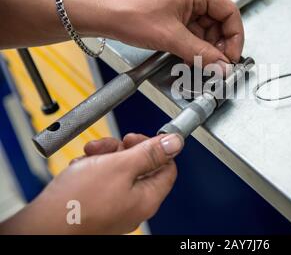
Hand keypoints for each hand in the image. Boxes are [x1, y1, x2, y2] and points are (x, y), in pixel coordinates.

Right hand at [0, 133, 182, 234]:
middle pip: (140, 167)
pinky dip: (91, 170)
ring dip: (104, 157)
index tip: (136, 138)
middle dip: (122, 150)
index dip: (154, 148)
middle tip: (108, 146)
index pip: (166, 167)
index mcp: (147, 198)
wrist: (41, 225)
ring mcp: (115, 208)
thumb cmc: (78, 202)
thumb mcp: (120, 166)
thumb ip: (150, 153)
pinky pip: (102, 182)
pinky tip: (80, 169)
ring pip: (118, 171)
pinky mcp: (97, 208)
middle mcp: (134, 206)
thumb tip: (175, 143)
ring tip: (89, 155)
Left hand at [68, 0, 244, 65]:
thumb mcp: (171, 38)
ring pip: (206, 31)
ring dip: (206, 49)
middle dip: (220, 45)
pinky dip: (194, 47)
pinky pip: (192, 33)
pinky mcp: (174, 17)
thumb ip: (201, 54)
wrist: (104, 16)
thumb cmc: (130, 14)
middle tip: (218, 64)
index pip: (229, 12)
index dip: (235, 36)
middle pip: (219, 23)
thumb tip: (222, 66)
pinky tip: (191, 58)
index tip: (232, 56)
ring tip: (202, 64)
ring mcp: (182, 6)